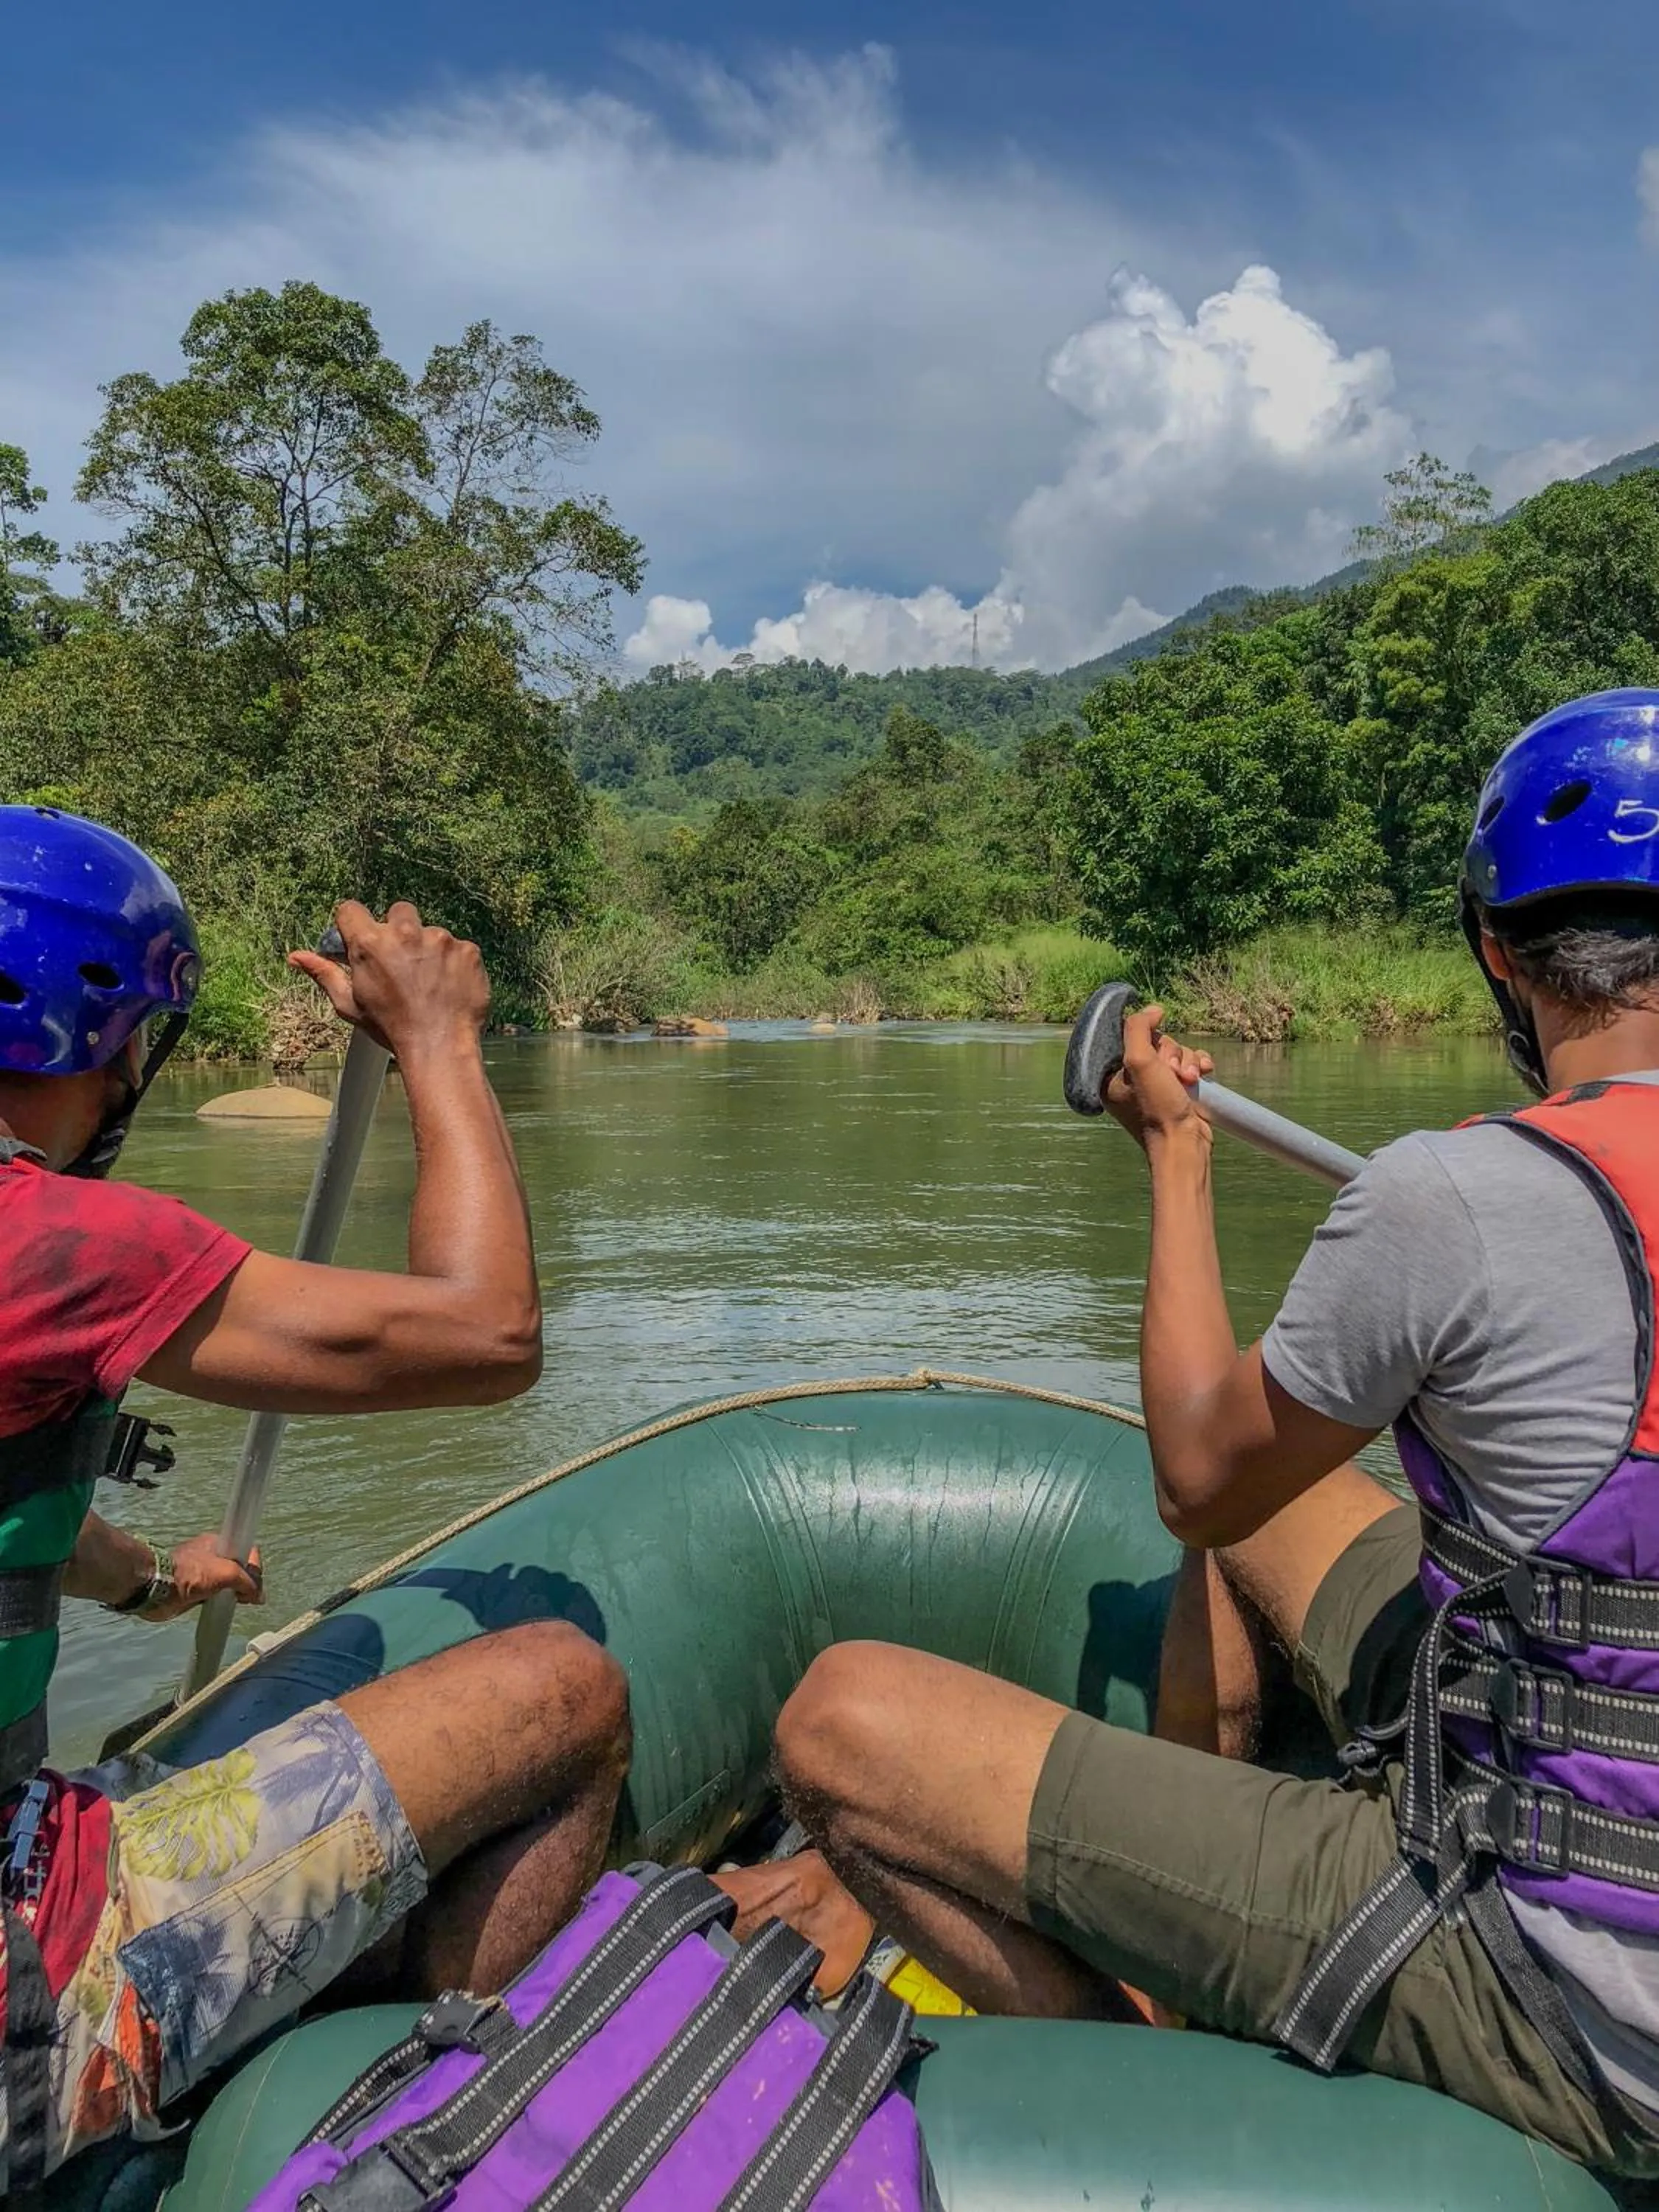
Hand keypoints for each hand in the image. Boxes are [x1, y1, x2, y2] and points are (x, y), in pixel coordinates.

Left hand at [140, 1538, 263, 1623]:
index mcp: (217, 1542)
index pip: (246, 1551)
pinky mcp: (192, 1590)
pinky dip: (221, 1600)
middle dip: (245, 1581)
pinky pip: (215, 1594)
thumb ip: (247, 1581)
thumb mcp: (226, 1572)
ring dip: (234, 1592)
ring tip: (237, 1602)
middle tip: (245, 1596)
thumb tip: (259, 1596)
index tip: (253, 1582)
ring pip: (227, 1582)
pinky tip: (223, 1606)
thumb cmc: (192, 1574)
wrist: (157, 1589)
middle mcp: (210, 1555)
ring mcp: (200, 1573)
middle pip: (238, 1567)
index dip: (253, 1566)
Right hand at [288, 901, 489, 1056]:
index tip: (361, 938)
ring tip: (429, 982)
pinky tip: (449, 986)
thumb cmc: (391, 1028)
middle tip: (402, 962)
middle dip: (398, 930)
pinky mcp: (467, 950)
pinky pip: (459, 947)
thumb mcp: (350, 1004)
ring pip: (431, 932)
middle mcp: (405, 934)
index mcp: (370, 944)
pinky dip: (455, 963)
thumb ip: (324, 974)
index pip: (351, 910)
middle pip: (397, 912)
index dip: (354, 924)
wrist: (440, 1047)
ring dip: (429, 949)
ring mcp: (440, 939)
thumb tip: (295, 957)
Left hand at [1105, 1004, 1214, 1154]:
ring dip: (1187, 1061)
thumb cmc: (1157, 1108)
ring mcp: (1156, 1086)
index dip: (1146, 1038)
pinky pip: (1190, 1063)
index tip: (1154, 1051)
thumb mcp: (1139, 1062)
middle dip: (1171, 1053)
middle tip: (1172, 1073)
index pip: (1128, 1037)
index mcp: (1111, 1076)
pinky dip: (1198, 1065)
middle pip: (1155, 1042)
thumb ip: (1138, 1028)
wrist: (1184, 1143)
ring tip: (1189, 1080)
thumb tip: (1153, 1010)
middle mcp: (1132, 1081)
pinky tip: (1203, 1074)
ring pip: (1176, 1052)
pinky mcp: (1178, 1090)